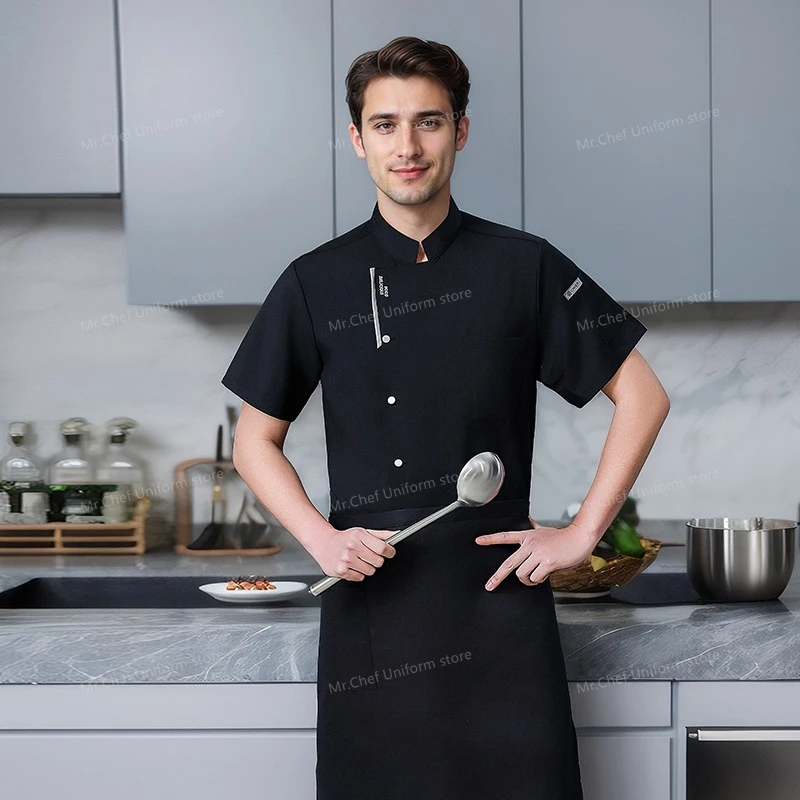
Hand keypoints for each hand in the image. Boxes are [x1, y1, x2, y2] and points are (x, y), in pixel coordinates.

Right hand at [312, 526, 397, 581]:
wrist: (323, 543)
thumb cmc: (345, 538)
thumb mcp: (364, 532)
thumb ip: (382, 535)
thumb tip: (397, 534)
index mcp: (359, 535)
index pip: (382, 547)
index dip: (389, 551)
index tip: (389, 552)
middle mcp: (352, 547)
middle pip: (378, 561)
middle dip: (377, 560)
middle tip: (369, 555)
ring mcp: (346, 560)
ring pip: (370, 571)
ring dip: (367, 567)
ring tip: (359, 560)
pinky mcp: (341, 571)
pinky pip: (360, 578)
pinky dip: (358, 573)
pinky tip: (352, 566)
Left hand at [475, 516, 595, 590]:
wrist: (580, 537)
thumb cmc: (564, 537)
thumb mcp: (544, 531)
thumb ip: (535, 532)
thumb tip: (530, 522)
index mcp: (528, 536)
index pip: (505, 536)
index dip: (490, 539)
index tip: (478, 541)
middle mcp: (530, 544)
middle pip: (508, 563)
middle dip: (497, 577)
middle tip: (489, 586)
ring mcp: (538, 553)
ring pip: (522, 574)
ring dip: (528, 580)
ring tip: (537, 575)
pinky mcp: (546, 562)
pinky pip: (535, 578)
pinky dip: (540, 580)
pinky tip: (546, 574)